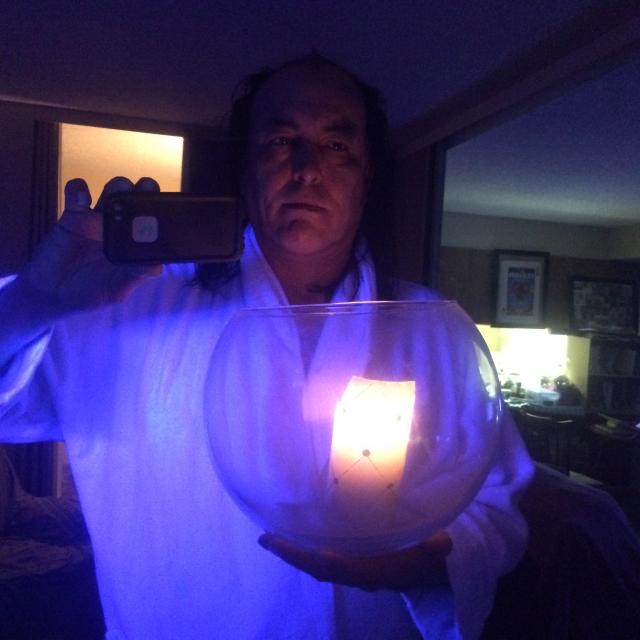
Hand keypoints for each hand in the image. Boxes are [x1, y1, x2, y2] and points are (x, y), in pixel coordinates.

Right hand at [20, 176, 162, 312]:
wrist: (53, 294)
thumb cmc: (90, 292)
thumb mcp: (117, 288)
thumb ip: (136, 275)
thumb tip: (157, 266)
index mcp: (136, 243)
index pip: (154, 221)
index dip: (162, 210)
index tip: (167, 207)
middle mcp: (121, 227)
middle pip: (138, 199)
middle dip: (146, 189)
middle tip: (147, 188)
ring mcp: (98, 218)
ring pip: (113, 191)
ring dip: (119, 186)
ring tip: (117, 194)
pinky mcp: (73, 215)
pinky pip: (76, 193)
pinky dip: (79, 190)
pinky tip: (82, 200)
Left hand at [258, 530, 451, 591]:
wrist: (428, 569)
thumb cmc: (428, 554)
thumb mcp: (437, 550)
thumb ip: (438, 548)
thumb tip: (443, 542)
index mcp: (377, 571)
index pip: (345, 568)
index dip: (326, 562)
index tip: (308, 552)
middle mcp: (358, 574)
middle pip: (320, 569)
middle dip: (293, 556)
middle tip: (266, 538)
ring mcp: (349, 569)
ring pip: (315, 565)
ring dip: (292, 553)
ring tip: (268, 537)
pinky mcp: (346, 562)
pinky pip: (319, 558)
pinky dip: (301, 549)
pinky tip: (289, 534)